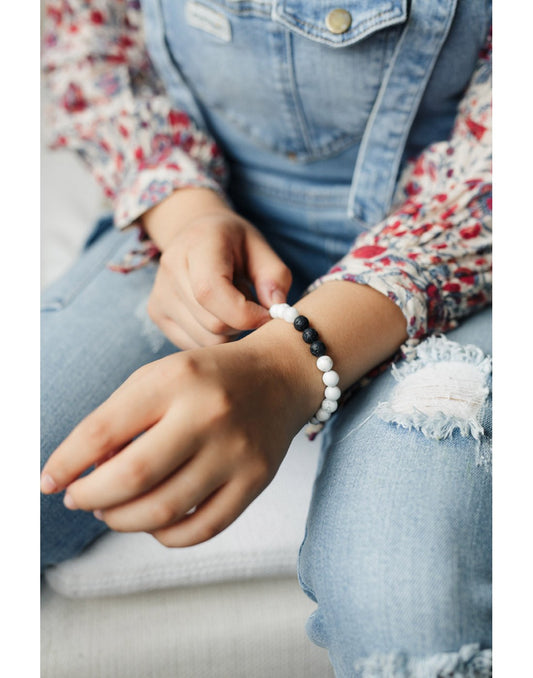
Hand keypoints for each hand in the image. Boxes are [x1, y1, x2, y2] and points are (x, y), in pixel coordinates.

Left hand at [40, 338, 310, 546]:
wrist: (279, 377)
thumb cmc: (208, 377)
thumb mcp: (159, 376)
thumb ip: (120, 418)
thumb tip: (85, 473)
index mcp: (175, 380)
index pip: (103, 430)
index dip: (65, 463)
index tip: (49, 481)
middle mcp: (208, 415)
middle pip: (132, 477)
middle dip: (91, 497)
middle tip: (79, 499)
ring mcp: (236, 452)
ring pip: (162, 511)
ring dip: (122, 520)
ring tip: (111, 511)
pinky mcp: (255, 481)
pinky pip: (200, 529)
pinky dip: (164, 536)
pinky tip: (151, 523)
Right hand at [143, 188, 291, 348]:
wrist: (196, 233)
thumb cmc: (233, 242)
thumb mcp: (261, 248)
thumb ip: (275, 277)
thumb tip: (276, 310)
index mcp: (198, 244)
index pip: (211, 292)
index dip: (245, 313)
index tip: (268, 315)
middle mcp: (171, 268)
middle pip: (213, 323)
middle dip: (242, 323)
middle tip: (251, 304)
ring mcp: (159, 293)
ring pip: (205, 339)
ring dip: (229, 332)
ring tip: (231, 305)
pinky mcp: (156, 313)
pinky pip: (193, 344)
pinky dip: (213, 337)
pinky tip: (216, 313)